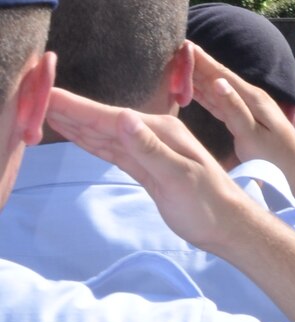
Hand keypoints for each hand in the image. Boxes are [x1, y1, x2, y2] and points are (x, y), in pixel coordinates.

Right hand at [43, 87, 244, 254]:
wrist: (227, 223)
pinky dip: (94, 142)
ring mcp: (150, 150)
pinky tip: (80, 135)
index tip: (51, 97)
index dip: (80, 109)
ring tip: (50, 112)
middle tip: (40, 100)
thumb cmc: (207, 203)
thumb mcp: (179, 176)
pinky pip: (114, 151)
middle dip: (72, 111)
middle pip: (105, 121)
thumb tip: (123, 118)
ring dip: (79, 124)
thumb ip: (150, 149)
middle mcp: (154, 134)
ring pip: (107, 135)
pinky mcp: (147, 167)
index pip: (112, 118)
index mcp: (162, 131)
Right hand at [190, 46, 294, 173]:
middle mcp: (248, 97)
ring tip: (180, 64)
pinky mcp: (242, 117)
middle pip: (217, 77)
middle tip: (175, 50)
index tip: (186, 45)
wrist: (294, 166)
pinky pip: (218, 101)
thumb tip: (218, 82)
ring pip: (216, 88)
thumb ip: (234, 108)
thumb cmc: (273, 155)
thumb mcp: (252, 133)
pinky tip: (193, 89)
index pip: (221, 74)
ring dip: (198, 76)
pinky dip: (204, 94)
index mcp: (251, 97)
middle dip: (196, 64)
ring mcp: (246, 106)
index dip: (203, 60)